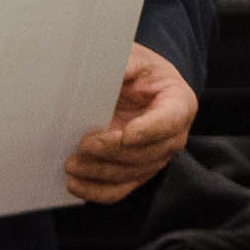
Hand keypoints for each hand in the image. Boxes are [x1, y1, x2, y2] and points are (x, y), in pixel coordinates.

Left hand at [65, 44, 196, 203]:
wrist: (135, 84)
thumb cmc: (137, 70)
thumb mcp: (134, 58)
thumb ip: (125, 63)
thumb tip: (102, 71)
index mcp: (178, 102)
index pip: (171, 120)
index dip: (150, 130)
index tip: (125, 134)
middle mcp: (172, 134)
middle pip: (149, 152)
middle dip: (115, 152)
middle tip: (85, 144)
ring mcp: (155, 156)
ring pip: (132, 173)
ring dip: (100, 172)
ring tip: (71, 164)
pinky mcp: (135, 172)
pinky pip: (119, 190)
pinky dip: (96, 191)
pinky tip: (75, 184)